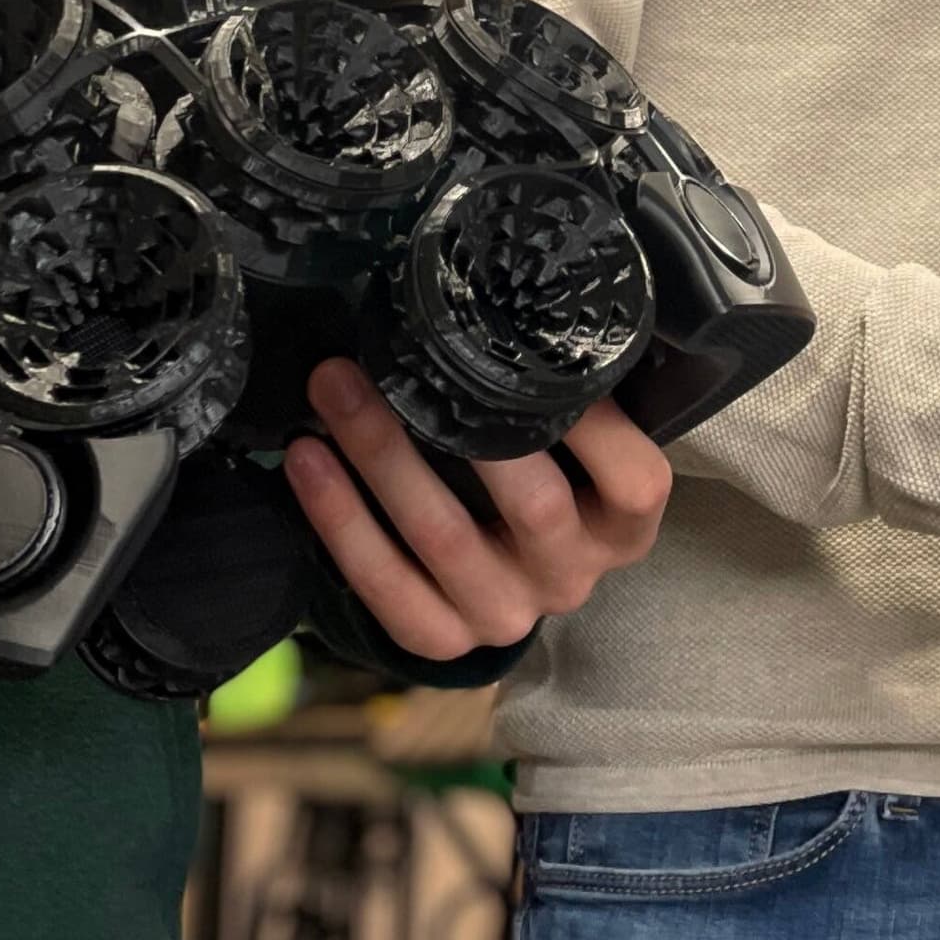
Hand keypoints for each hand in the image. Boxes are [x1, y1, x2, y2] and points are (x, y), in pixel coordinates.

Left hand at [287, 363, 673, 662]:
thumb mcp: (576, 446)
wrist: (502, 572)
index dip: (592, 423)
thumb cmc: (542, 474)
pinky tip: (306, 460)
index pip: (633, 480)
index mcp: (624, 527)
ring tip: (332, 388)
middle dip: (459, 422)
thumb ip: (563, 394)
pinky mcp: (442, 639)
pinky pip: (385, 584)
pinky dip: (340, 519)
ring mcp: (507, 614)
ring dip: (380, 455)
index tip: (529, 348)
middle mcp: (574, 576)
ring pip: (443, 537)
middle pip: (531, 506)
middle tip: (388, 351)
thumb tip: (508, 301)